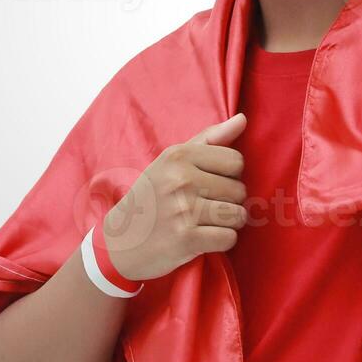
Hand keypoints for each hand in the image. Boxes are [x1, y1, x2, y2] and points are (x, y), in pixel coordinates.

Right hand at [101, 113, 249, 281]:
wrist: (119, 242)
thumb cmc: (152, 197)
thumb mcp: (171, 161)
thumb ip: (210, 138)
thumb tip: (243, 118)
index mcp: (179, 156)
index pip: (236, 161)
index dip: (228, 175)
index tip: (208, 184)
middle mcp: (181, 179)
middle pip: (239, 190)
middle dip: (228, 201)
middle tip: (202, 207)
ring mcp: (184, 210)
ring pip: (238, 215)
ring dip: (228, 223)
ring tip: (205, 222)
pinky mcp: (187, 239)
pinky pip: (229, 238)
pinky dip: (221, 242)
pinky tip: (202, 239)